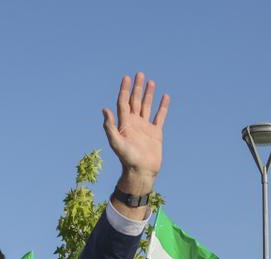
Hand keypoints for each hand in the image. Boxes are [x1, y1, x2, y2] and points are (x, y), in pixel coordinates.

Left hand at [102, 72, 168, 194]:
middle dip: (136, 88)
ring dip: (148, 94)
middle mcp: (134, 123)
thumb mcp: (116, 143)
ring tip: (150, 81)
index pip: (123, 102)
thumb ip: (110, 127)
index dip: (124, 90)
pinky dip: (163, 107)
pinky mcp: (156, 133)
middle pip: (135, 101)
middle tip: (139, 74)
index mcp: (124, 124)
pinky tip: (165, 97)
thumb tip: (105, 109)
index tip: (126, 77)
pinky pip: (160, 116)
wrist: (141, 172)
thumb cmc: (127, 159)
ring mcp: (145, 127)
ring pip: (147, 106)